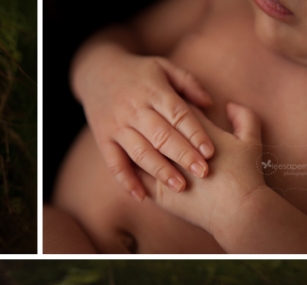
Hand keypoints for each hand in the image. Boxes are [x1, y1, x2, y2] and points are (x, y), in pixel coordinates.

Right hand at [77, 47, 214, 199]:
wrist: (96, 71)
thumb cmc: (139, 73)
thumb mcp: (163, 67)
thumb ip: (188, 83)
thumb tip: (210, 104)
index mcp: (153, 90)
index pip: (177, 113)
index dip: (195, 133)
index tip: (210, 151)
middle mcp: (134, 108)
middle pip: (161, 135)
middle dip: (183, 155)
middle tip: (203, 172)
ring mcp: (117, 125)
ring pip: (140, 152)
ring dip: (160, 171)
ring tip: (180, 187)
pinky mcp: (103, 139)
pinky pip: (114, 163)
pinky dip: (127, 181)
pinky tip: (142, 196)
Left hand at [139, 102, 265, 240]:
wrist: (236, 212)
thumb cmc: (245, 176)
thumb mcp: (251, 141)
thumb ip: (243, 117)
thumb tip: (228, 106)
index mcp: (194, 128)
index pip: (175, 107)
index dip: (174, 104)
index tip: (174, 105)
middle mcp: (174, 147)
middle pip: (154, 127)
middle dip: (152, 122)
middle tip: (150, 120)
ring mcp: (163, 170)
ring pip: (141, 151)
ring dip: (139, 145)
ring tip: (136, 141)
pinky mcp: (157, 193)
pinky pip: (137, 178)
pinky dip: (134, 173)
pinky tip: (133, 168)